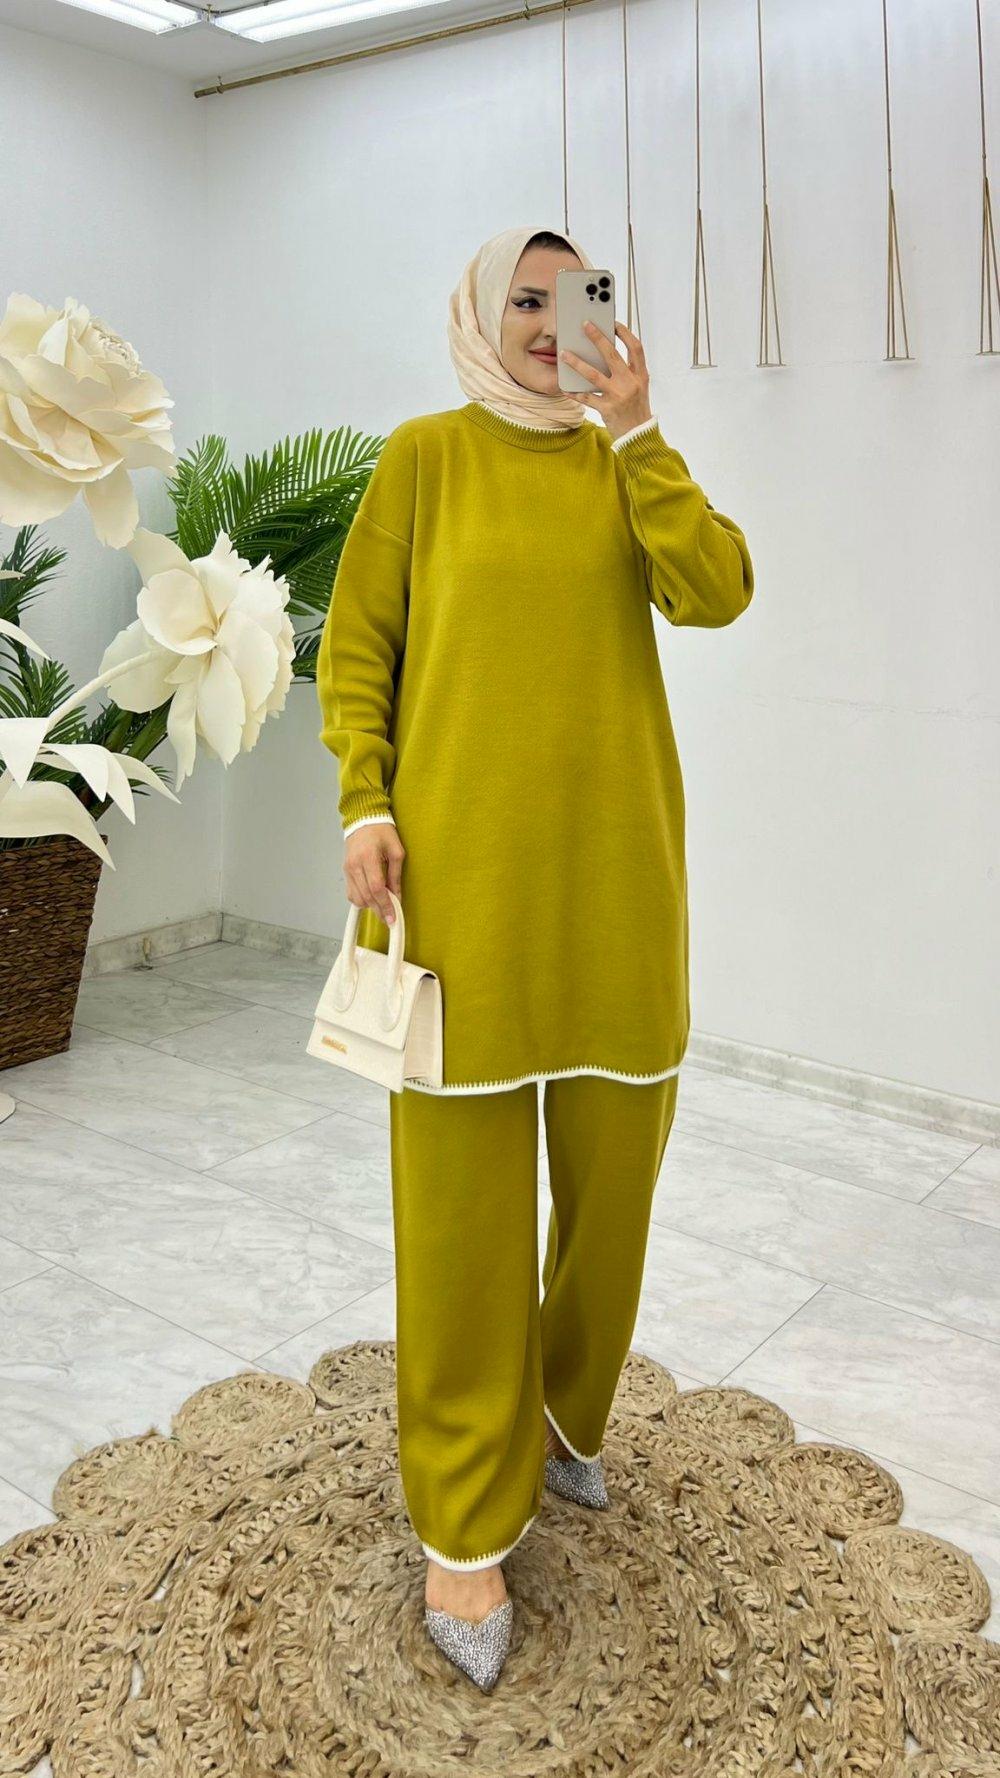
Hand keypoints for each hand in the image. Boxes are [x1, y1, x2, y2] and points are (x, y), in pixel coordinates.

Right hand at [344, 821, 404, 925]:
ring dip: (370, 906)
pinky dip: (361, 900)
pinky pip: (351, 893)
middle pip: (366, 896)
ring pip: (357, 897)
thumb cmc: (382, 832)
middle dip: (379, 910)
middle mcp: (355, 865)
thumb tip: (397, 897)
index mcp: (368, 857)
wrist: (363, 819)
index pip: (376, 888)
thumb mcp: (396, 851)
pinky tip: (371, 899)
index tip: (392, 916)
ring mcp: (348, 869)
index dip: (385, 905)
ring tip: (383, 907)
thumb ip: (396, 876)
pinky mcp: (345, 871)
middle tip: (390, 918)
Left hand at [559, 320, 652, 441]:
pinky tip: (564, 387)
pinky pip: (586, 397)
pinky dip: (574, 392)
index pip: (635, 348)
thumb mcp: (638, 388)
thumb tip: (605, 354)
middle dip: (597, 337)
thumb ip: (627, 371)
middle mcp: (630, 383)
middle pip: (612, 355)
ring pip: (593, 375)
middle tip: (585, 325)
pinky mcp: (607, 409)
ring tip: (564, 354)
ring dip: (577, 363)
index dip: (625, 333)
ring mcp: (618, 396)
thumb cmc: (636, 410)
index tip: (613, 323)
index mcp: (641, 375)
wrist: (638, 437)